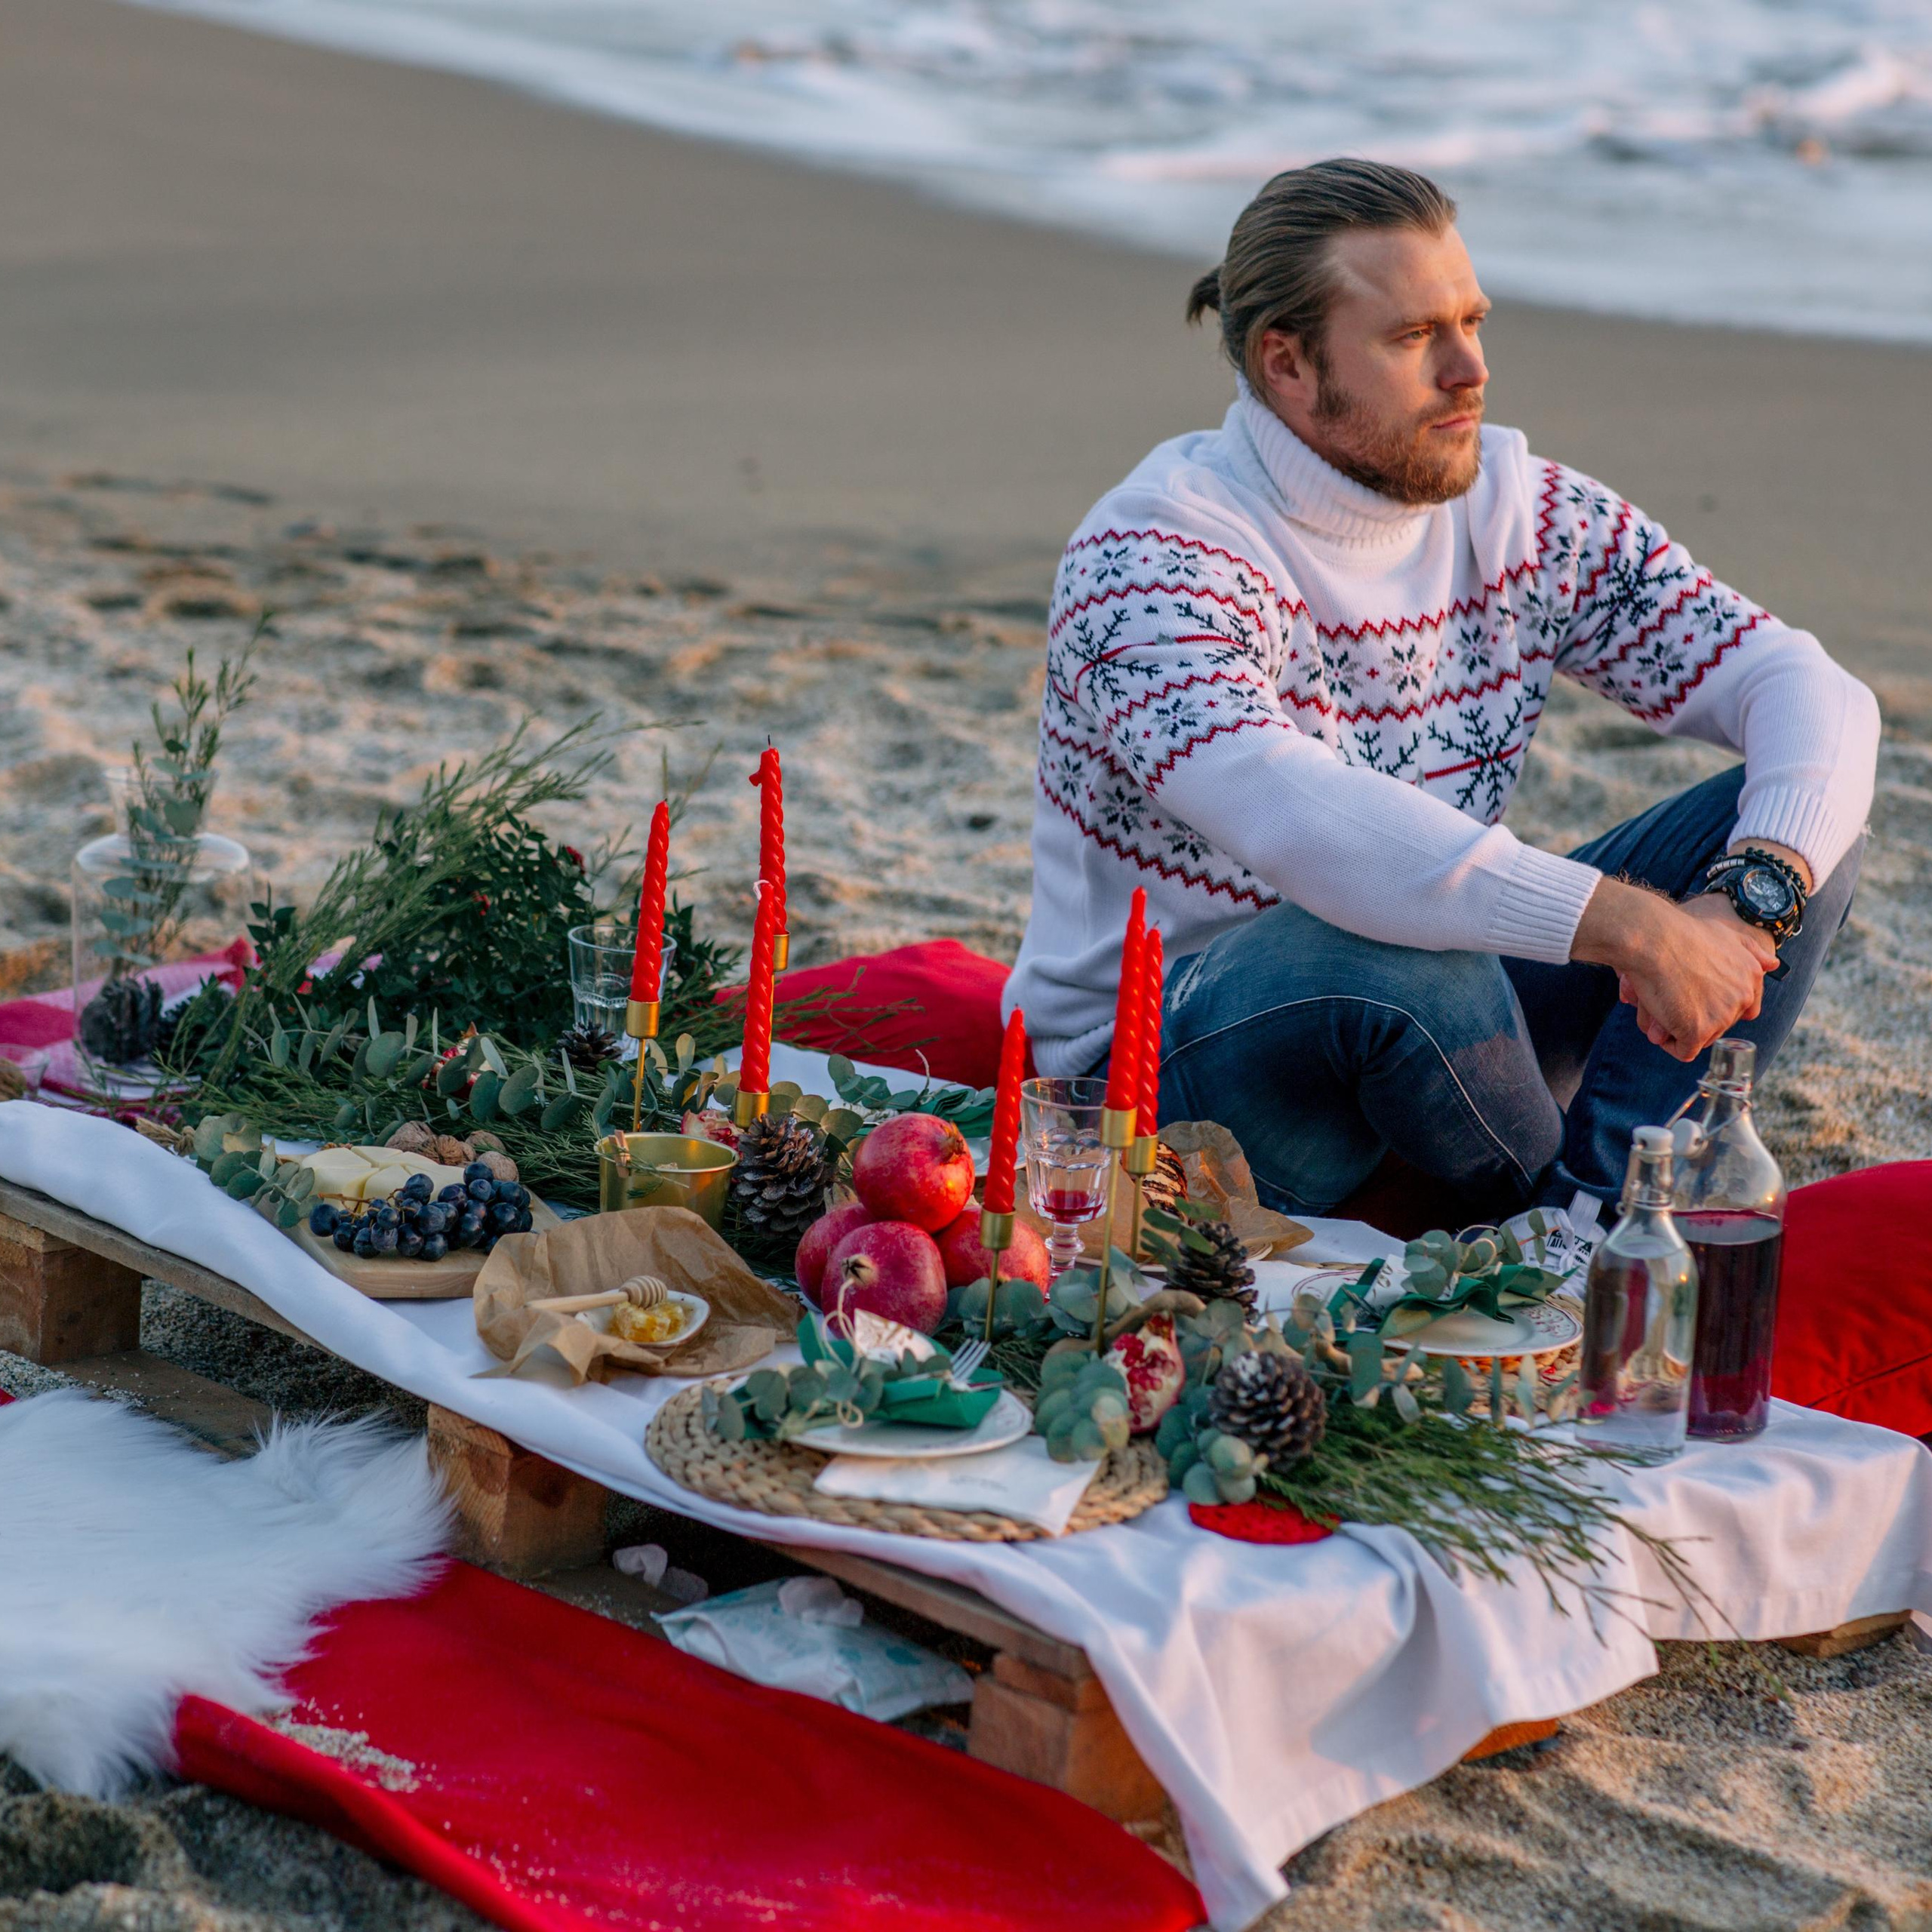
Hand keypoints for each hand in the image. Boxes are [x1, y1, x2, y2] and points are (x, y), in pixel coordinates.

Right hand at [1574, 878, 1775, 1061]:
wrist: (1655, 939)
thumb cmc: (1681, 932)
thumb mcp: (1726, 933)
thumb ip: (1751, 951)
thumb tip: (1774, 964)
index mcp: (1751, 976)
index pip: (1743, 1007)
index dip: (1715, 1005)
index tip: (1695, 995)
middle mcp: (1742, 998)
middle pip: (1718, 1023)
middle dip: (1694, 1017)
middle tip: (1669, 998)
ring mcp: (1721, 1017)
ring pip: (1700, 1037)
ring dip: (1679, 1028)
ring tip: (1659, 1006)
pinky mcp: (1697, 1031)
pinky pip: (1684, 1050)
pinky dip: (1669, 1043)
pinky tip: (1657, 1025)